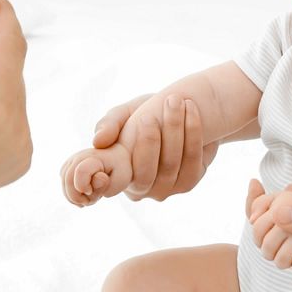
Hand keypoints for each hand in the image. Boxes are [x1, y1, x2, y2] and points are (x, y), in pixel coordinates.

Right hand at [62, 144, 131, 205]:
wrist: (116, 159)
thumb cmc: (120, 171)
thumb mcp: (121, 180)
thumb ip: (109, 185)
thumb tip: (95, 181)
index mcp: (93, 157)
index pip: (80, 172)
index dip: (83, 187)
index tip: (92, 191)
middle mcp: (78, 157)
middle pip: (68, 181)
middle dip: (78, 197)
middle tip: (92, 200)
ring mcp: (70, 162)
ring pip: (64, 186)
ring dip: (76, 198)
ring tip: (92, 196)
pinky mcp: (66, 169)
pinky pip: (63, 187)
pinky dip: (72, 196)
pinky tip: (85, 196)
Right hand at [93, 94, 216, 200]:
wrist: (176, 115)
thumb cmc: (143, 114)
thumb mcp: (124, 114)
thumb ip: (110, 124)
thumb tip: (98, 141)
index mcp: (116, 174)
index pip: (115, 178)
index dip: (133, 151)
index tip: (144, 119)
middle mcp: (138, 190)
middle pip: (145, 172)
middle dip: (155, 138)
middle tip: (163, 106)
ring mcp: (164, 190)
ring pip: (170, 165)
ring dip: (176, 130)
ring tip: (178, 101)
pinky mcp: (187, 184)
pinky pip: (192, 163)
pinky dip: (194, 134)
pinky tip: (192, 111)